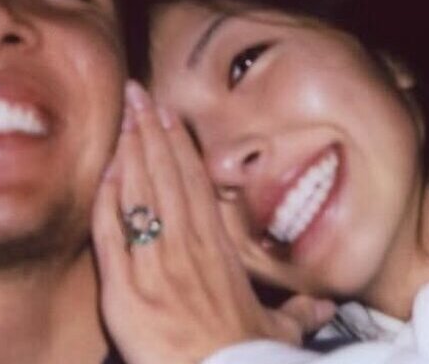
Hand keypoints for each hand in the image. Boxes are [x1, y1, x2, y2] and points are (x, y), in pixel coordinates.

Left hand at [93, 82, 335, 363]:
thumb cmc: (251, 359)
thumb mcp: (279, 332)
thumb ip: (299, 312)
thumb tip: (326, 307)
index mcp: (219, 252)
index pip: (196, 186)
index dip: (179, 147)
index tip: (167, 114)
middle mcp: (187, 249)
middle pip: (166, 176)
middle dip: (150, 130)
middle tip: (136, 92)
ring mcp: (154, 267)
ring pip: (140, 193)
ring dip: (130, 149)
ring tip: (122, 112)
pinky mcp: (124, 292)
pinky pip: (112, 234)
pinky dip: (106, 199)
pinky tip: (103, 168)